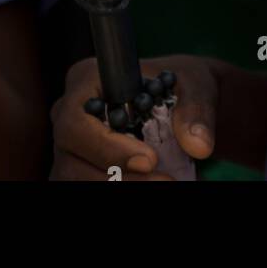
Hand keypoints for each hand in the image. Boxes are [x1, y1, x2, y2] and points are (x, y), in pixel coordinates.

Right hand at [51, 55, 217, 181]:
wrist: (187, 106)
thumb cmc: (183, 85)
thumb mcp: (195, 84)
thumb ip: (195, 109)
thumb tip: (198, 145)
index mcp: (85, 80)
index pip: (77, 121)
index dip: (107, 147)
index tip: (150, 160)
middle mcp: (68, 115)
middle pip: (71, 160)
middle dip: (117, 177)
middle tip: (166, 182)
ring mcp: (70, 148)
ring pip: (76, 179)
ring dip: (120, 187)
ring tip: (165, 183)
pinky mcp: (80, 169)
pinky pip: (89, 185)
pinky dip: (120, 187)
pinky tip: (151, 185)